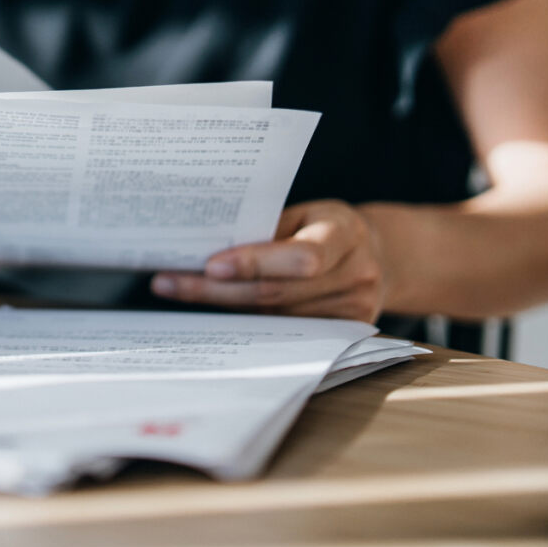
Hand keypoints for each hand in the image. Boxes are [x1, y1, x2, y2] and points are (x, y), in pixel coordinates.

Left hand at [149, 200, 388, 321]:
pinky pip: (285, 331)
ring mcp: (354, 309)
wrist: (377, 255)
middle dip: (218, 290)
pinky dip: (247, 321)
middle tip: (170, 284)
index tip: (211, 264)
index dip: (255, 262)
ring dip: (224, 307)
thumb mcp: (304, 213)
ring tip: (180, 293)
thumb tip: (205, 242)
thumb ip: (267, 228)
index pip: (301, 255)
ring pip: (275, 316)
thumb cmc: (326, 227)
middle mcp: (356, 275)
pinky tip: (213, 312)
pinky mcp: (345, 333)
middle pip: (277, 293)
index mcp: (345, 234)